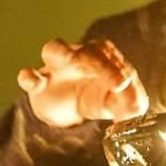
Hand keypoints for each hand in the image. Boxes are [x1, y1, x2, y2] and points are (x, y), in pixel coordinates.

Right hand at [17, 38, 148, 127]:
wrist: (68, 116)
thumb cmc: (97, 99)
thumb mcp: (119, 105)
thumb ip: (132, 104)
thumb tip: (136, 105)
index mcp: (101, 57)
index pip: (109, 54)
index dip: (118, 67)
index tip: (125, 84)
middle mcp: (78, 57)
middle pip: (87, 50)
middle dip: (103, 64)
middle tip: (118, 83)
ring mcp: (55, 69)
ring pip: (55, 49)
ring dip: (65, 54)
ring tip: (75, 64)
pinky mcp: (38, 86)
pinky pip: (29, 76)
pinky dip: (29, 76)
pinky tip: (35, 82)